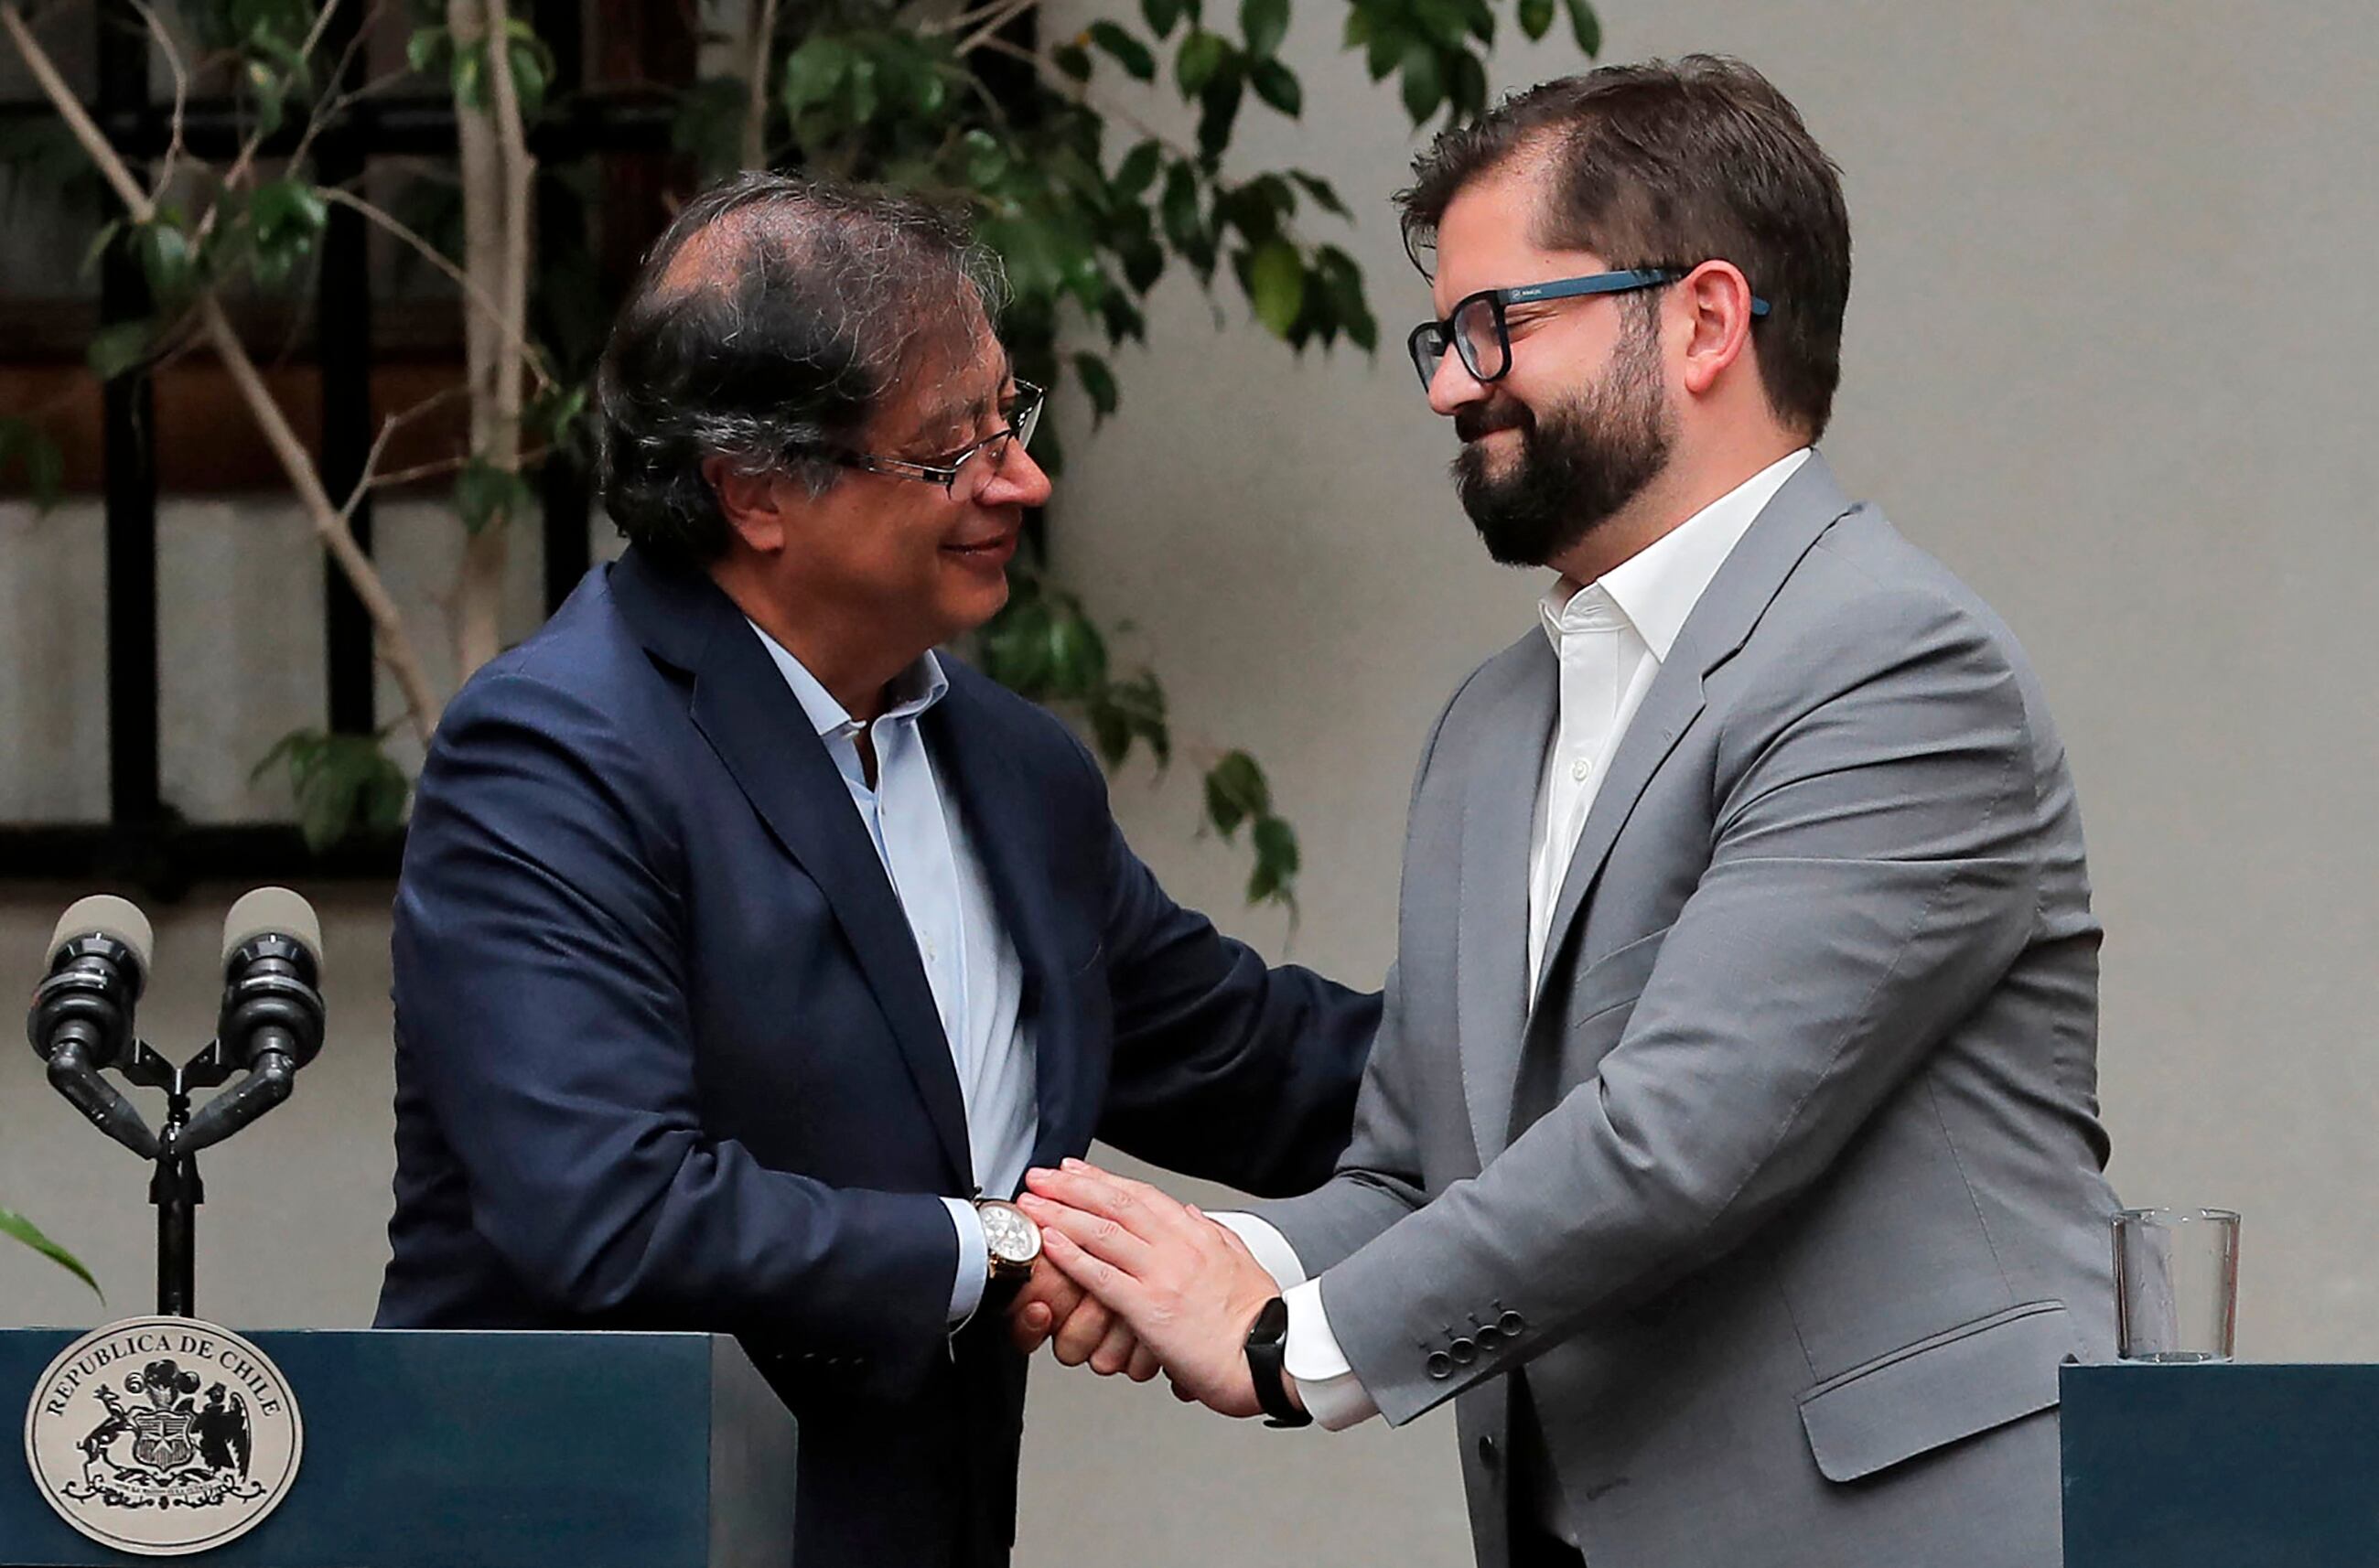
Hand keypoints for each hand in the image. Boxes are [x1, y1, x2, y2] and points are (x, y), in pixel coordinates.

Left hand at [1019, 1160, 1282, 1418]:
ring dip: (1060, 1214)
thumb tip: (1192, 1214)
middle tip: (1040, 1178)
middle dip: (1070, 1187)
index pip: (1140, 1195)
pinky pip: (1102, 1276)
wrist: (1275, 1356)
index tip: (1074, 1170)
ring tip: (1031, 1205)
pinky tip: (1050, 1243)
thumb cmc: (1260, 1320)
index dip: (1101, 1180)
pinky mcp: (1150, 1308)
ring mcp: (1162, 1275)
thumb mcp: (1240, 1262)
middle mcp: (1177, 1246)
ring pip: (1102, 1232)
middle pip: (1114, 1204)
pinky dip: (1071, 1256)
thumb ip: (1213, 1235)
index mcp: (1198, 1234)